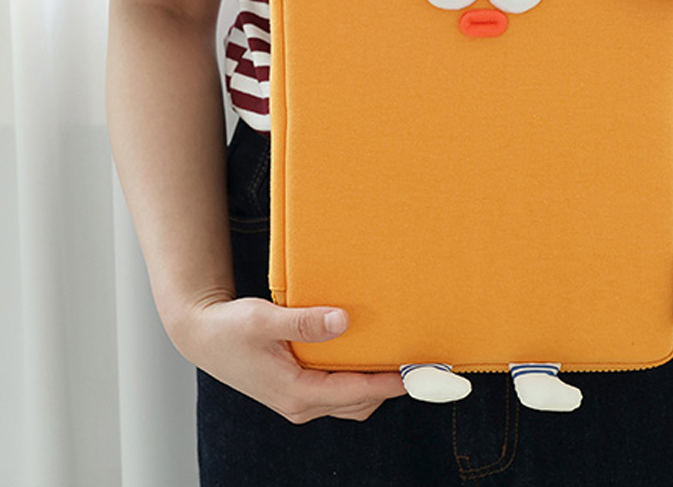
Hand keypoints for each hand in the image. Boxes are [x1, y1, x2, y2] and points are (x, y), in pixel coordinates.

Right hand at [169, 295, 406, 422]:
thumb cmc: (231, 328)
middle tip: (419, 365)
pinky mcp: (297, 391)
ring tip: (398, 359)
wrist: (203, 336)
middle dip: (389, 388)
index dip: (388, 384)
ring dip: (374, 386)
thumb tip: (342, 321)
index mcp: (294, 392)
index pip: (354, 393)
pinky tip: (366, 357)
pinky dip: (357, 381)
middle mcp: (299, 404)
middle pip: (358, 404)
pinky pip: (337, 394)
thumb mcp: (265, 319)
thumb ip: (304, 322)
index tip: (416, 373)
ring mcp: (298, 401)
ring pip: (350, 402)